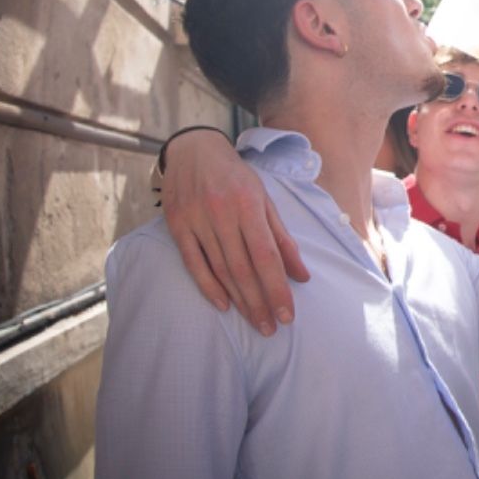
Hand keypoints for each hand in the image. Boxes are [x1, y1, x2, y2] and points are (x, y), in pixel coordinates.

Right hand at [161, 129, 307, 334]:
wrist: (193, 150)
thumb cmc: (236, 177)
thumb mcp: (265, 199)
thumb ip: (282, 238)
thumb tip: (302, 275)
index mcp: (248, 204)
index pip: (266, 255)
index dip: (277, 287)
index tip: (287, 314)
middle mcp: (222, 213)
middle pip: (243, 268)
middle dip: (260, 301)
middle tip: (271, 328)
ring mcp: (196, 220)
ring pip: (220, 269)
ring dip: (239, 299)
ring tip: (255, 322)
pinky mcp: (177, 225)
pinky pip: (192, 262)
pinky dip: (208, 286)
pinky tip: (223, 305)